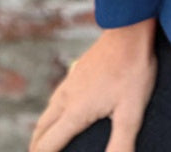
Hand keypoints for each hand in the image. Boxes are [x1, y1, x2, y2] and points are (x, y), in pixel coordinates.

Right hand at [28, 18, 158, 151]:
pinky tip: (64, 110)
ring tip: (45, 142)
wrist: (130, 29)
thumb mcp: (131, 111)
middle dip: (37, 148)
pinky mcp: (78, 70)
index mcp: (74, 112)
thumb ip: (121, 143)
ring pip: (47, 112)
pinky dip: (52, 113)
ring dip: (42, 131)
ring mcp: (70, 82)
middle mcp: (66, 97)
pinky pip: (57, 97)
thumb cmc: (133, 70)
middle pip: (41, 130)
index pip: (47, 146)